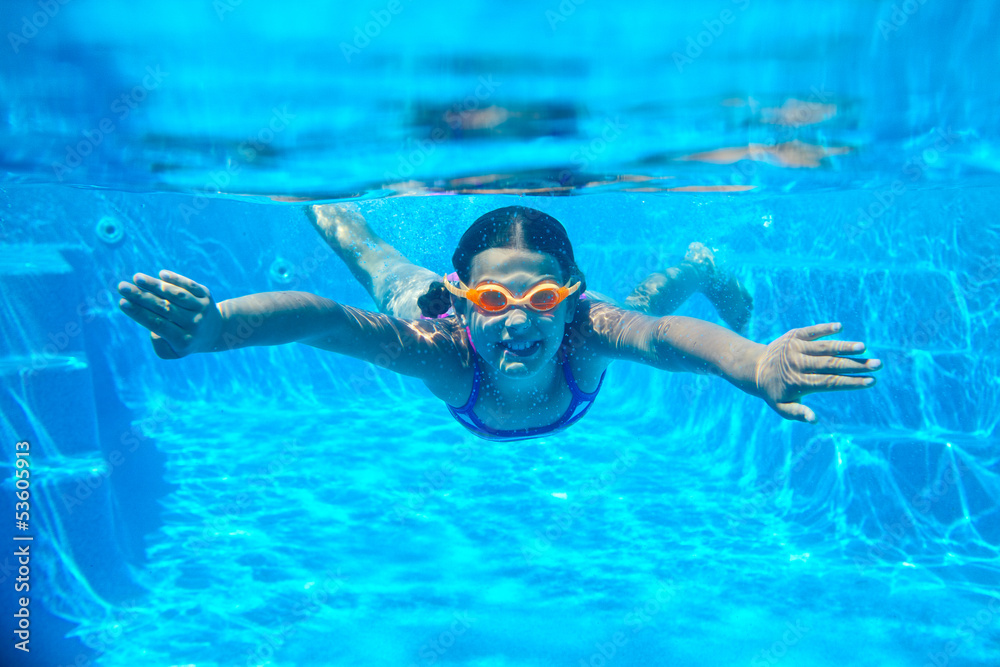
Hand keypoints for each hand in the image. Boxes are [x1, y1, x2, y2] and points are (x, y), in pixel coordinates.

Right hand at [118, 270, 221, 358]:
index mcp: (183, 340)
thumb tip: (154, 329)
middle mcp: (194, 324)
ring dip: (156, 285)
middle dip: (141, 297)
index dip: (139, 313)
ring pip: (176, 295)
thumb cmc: (184, 340)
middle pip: (164, 308)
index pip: (157, 324)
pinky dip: (176, 279)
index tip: (122, 302)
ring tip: (137, 278)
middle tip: (122, 287)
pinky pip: (190, 286)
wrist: (216, 332)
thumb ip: (159, 344)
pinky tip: (161, 274)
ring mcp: (201, 308)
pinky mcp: (205, 295)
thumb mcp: (172, 351)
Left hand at [753, 322, 880, 422]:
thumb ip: (798, 413)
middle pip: (831, 365)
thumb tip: (815, 419)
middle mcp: (798, 364)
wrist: (754, 368)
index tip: (871, 381)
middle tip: (878, 365)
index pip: (830, 383)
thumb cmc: (775, 391)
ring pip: (824, 347)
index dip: (851, 382)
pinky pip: (811, 331)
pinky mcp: (794, 335)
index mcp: (799, 382)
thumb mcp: (782, 407)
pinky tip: (840, 327)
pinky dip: (824, 328)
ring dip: (844, 346)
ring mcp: (795, 348)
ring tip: (864, 348)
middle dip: (856, 365)